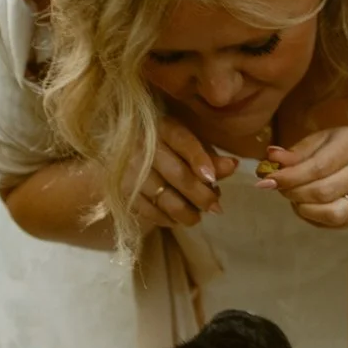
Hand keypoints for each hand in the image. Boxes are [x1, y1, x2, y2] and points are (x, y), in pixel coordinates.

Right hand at [129, 117, 238, 235]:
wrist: (114, 146)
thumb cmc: (160, 144)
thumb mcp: (183, 141)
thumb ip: (208, 155)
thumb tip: (233, 166)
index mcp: (163, 127)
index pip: (183, 141)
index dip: (199, 159)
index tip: (212, 178)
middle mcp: (144, 146)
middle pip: (178, 174)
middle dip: (201, 195)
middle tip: (216, 207)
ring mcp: (130, 170)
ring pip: (164, 197)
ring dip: (185, 212)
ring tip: (196, 217)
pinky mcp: (121, 190)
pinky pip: (147, 210)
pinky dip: (164, 219)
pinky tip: (175, 220)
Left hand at [260, 123, 347, 232]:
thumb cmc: (335, 150)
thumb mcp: (316, 142)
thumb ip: (296, 153)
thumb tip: (271, 158)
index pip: (318, 166)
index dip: (290, 177)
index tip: (268, 181)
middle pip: (324, 191)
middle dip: (294, 193)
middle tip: (278, 189)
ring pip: (332, 213)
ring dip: (304, 208)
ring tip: (293, 198)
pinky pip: (334, 223)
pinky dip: (312, 217)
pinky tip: (304, 206)